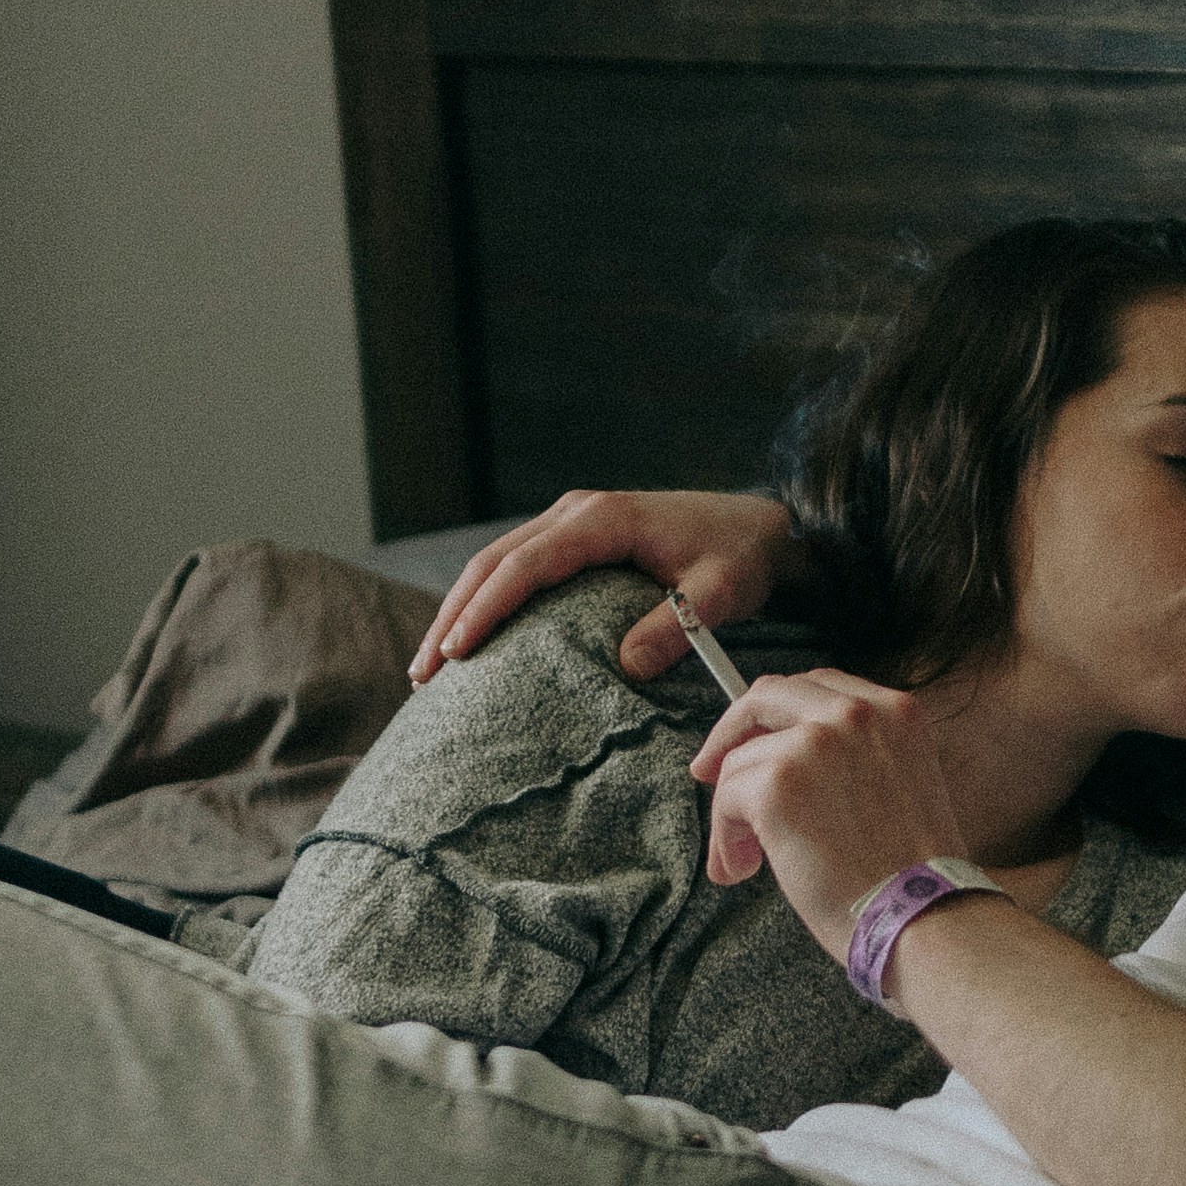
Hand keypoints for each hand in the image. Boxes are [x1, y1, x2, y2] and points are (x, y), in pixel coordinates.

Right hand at [408, 490, 802, 686]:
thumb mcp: (717, 595)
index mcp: (602, 519)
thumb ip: (673, 627)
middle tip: (423, 673)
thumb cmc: (741, 557)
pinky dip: (487, 600)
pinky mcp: (576, 537)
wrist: (762, 527)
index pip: (526, 565)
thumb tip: (624, 665)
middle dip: (453, 616)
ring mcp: (573, 521)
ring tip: (430, 665)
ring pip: (496, 562)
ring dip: (460, 609)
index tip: (456, 650)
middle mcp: (577, 512)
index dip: (486, 608)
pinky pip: (518, 567)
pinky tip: (469, 641)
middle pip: (494, 562)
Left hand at [693, 671, 970, 960]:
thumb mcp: (902, 785)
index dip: (777, 714)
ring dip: (732, 811)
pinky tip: (743, 870)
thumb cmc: (913, 876)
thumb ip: (856, 758)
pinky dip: (725, 838)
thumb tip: (785, 765)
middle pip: (767, 696)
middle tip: (709, 771)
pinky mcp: (778, 783)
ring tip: (746, 860)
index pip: (817, 687)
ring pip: (740, 759)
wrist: (924, 917)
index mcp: (896, 711)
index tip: (757, 740)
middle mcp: (856, 713)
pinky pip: (726, 799)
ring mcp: (814, 743)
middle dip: (731, 732)